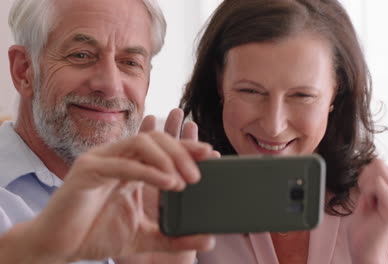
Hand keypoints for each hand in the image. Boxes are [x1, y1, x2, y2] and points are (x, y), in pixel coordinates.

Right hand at [22, 127, 215, 262]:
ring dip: (168, 158)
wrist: (58, 248)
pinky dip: (148, 171)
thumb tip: (209, 238)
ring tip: (185, 180)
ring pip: (142, 143)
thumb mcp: (144, 237)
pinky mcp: (87, 170)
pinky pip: (124, 163)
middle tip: (200, 175)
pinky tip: (167, 183)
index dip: (188, 147)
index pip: (164, 147)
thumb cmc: (96, 235)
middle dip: (183, 151)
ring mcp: (102, 160)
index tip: (212, 156)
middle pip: (156, 139)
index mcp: (131, 167)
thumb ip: (174, 237)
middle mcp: (118, 157)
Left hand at [347, 159, 387, 263]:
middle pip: (378, 164)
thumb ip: (372, 179)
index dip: (364, 175)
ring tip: (369, 203)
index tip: (364, 192)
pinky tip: (370, 205)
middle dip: (364, 179)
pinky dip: (367, 192)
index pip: (379, 164)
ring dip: (365, 186)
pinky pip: (377, 184)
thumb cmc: (363, 226)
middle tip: (365, 198)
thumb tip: (374, 160)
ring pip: (377, 172)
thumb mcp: (367, 196)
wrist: (364, 248)